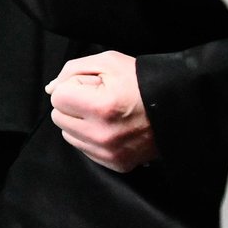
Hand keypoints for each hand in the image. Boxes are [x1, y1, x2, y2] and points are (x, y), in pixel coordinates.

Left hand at [45, 50, 156, 172]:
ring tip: (106, 113)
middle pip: (58, 117)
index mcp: (100, 108)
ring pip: (68, 135)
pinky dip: (91, 137)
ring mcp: (109, 153)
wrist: (177, 107)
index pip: (57, 98)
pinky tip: (111, 127)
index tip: (93, 86)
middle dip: (73, 105)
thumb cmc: (141, 81)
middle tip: (99, 99)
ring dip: (79, 122)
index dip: (73, 87)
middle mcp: (102, 135)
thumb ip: (72, 71)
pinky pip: (84, 149)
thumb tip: (50, 89)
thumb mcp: (107, 62)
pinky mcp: (116, 164)